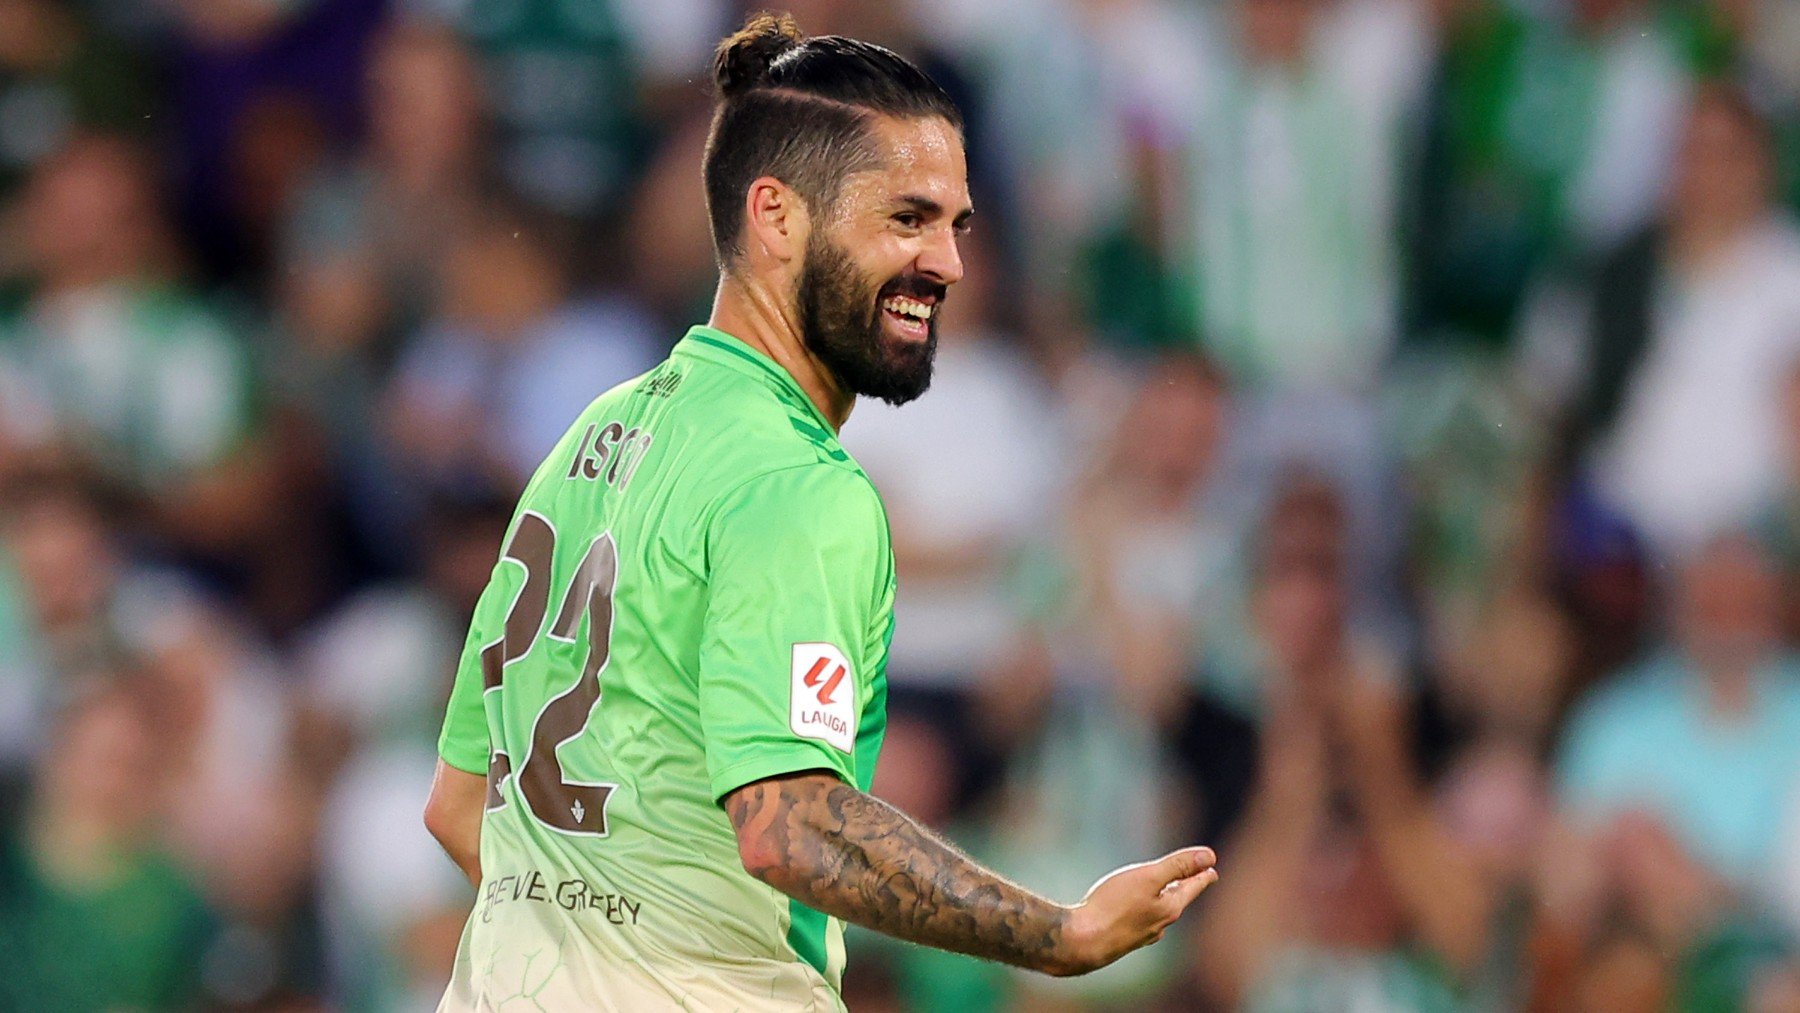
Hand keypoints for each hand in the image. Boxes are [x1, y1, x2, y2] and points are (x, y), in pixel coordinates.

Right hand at [1052, 847, 1218, 975]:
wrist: (1081, 942)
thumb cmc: (1114, 906)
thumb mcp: (1148, 878)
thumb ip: (1178, 866)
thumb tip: (1211, 857)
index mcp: (1169, 908)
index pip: (1192, 887)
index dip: (1202, 874)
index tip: (1212, 870)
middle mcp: (1159, 924)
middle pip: (1177, 900)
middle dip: (1185, 887)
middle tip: (1194, 878)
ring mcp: (1141, 934)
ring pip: (1159, 912)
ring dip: (1165, 899)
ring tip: (1167, 891)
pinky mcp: (1122, 939)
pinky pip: (1141, 920)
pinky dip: (1145, 910)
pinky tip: (1135, 911)